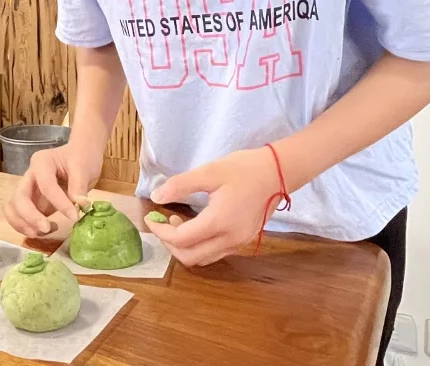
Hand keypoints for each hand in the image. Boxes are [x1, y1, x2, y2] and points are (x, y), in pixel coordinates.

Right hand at [3, 142, 102, 236]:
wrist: (81, 156)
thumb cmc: (82, 158)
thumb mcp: (84, 167)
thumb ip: (79, 186)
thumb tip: (81, 205)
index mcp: (42, 162)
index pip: (46, 185)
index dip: (59, 203)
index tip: (74, 217)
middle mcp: (29, 176)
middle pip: (19, 198)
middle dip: (30, 217)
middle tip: (47, 228)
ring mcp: (27, 190)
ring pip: (13, 209)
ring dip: (24, 224)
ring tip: (46, 231)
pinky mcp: (30, 202)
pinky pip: (19, 216)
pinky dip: (26, 227)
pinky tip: (46, 230)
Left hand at [144, 147, 283, 266]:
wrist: (278, 172)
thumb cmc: (244, 169)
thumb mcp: (209, 171)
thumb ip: (181, 185)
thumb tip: (156, 197)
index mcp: (219, 222)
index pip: (181, 239)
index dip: (161, 231)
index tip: (151, 217)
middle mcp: (230, 239)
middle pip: (190, 257)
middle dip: (170, 244)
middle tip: (162, 222)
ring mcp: (239, 243)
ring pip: (203, 259)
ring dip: (185, 247)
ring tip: (178, 222)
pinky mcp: (244, 241)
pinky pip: (216, 253)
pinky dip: (200, 246)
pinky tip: (197, 225)